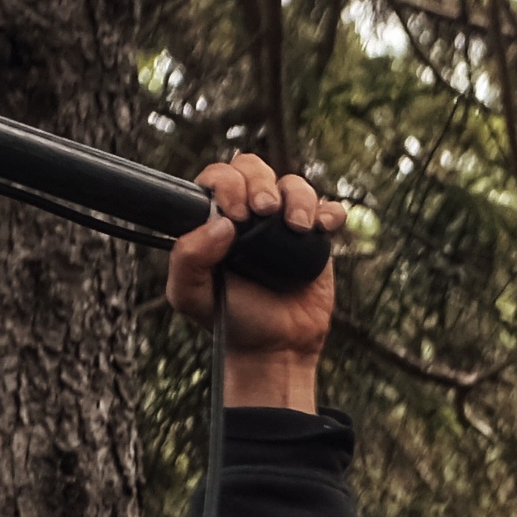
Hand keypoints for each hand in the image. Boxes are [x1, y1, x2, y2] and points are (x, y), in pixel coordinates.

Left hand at [167, 153, 341, 408]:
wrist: (273, 348)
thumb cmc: (228, 319)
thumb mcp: (190, 294)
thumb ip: (188, 257)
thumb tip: (222, 224)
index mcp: (214, 219)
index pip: (219, 177)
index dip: (227, 184)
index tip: (234, 214)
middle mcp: (249, 215)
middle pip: (254, 168)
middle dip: (260, 182)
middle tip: (262, 211)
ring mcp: (283, 224)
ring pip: (294, 184)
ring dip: (297, 196)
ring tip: (296, 227)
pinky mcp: (315, 239)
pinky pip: (328, 209)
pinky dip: (328, 212)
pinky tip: (320, 229)